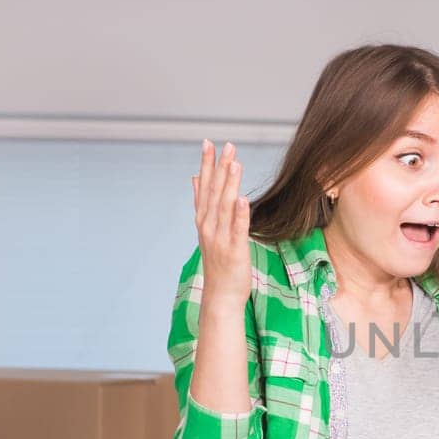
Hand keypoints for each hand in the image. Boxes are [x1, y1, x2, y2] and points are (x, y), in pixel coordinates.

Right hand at [192, 140, 250, 307]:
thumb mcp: (207, 228)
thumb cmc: (218, 261)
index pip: (204, 186)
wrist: (220, 294)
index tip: (208, 143)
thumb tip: (195, 178)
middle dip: (219, 168)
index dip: (206, 164)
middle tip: (226, 145)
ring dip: (229, 185)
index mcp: (203, 219)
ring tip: (234, 163)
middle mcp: (208, 226)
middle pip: (214, 192)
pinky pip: (237, 230)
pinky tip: (243, 198)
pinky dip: (239, 214)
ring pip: (225, 207)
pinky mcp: (234, 250)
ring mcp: (220, 238)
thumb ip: (202, 202)